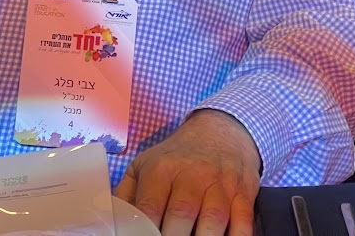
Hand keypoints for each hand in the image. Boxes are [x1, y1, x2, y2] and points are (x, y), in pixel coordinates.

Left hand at [114, 109, 260, 235]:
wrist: (221, 130)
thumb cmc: (178, 156)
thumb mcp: (146, 165)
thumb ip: (126, 194)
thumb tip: (110, 221)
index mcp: (162, 169)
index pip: (149, 208)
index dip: (145, 231)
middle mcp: (192, 175)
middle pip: (181, 216)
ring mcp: (220, 184)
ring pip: (213, 220)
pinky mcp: (243, 191)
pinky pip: (243, 221)